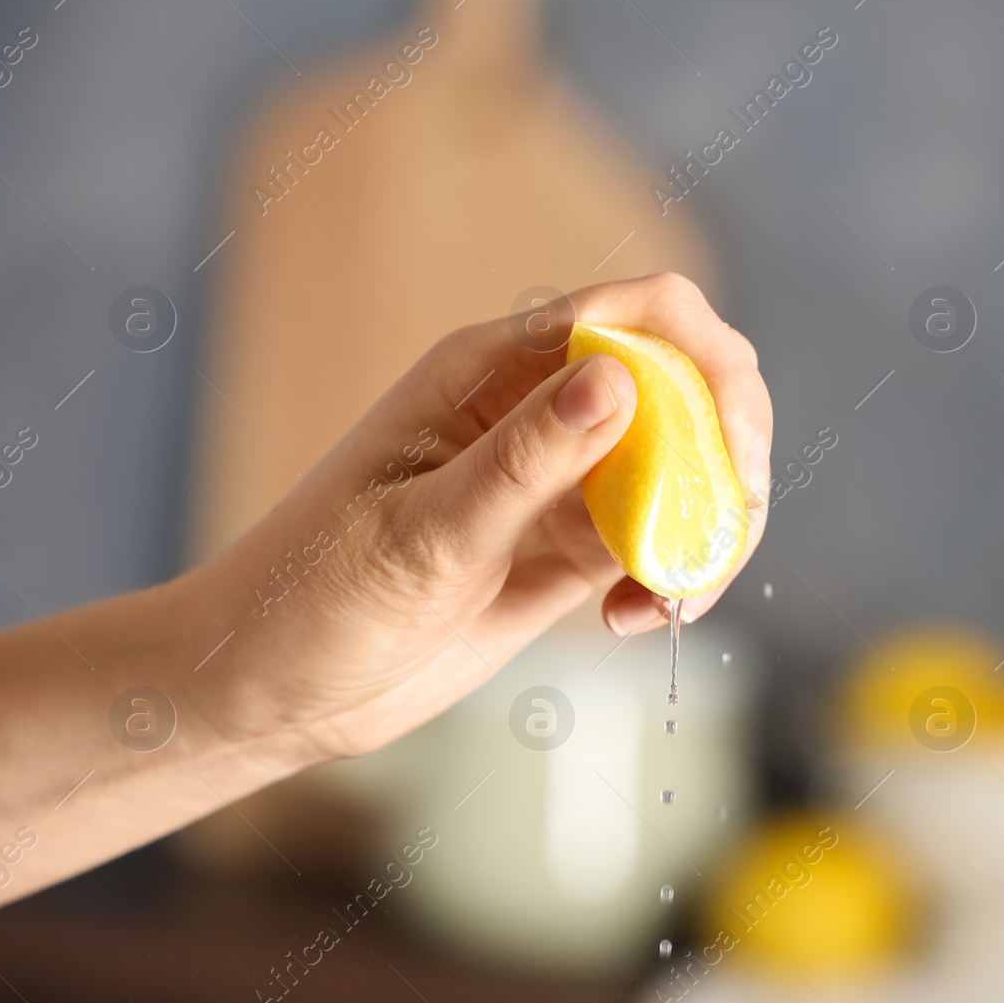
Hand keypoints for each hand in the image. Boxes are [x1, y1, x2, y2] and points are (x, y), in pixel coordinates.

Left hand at [183, 273, 771, 759]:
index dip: (707, 360)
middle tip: (720, 535)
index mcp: (493, 370)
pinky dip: (677, 573)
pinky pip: (660, 537)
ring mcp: (563, 481)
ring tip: (670, 603)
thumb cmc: (311, 596)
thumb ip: (522, 462)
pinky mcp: (572, 548)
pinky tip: (639, 621)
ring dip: (708, 526)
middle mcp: (540, 410)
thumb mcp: (419, 532)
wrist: (272, 688)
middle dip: (729, 451)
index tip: (731, 451)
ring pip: (687, 467)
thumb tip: (618, 378)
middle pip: (688, 385)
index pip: (639, 314)